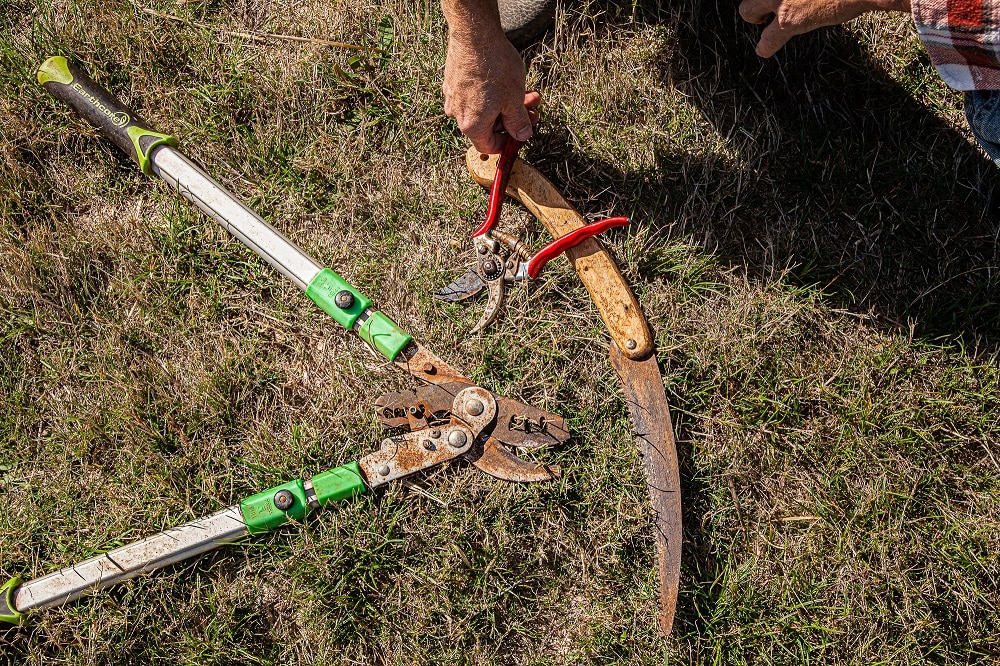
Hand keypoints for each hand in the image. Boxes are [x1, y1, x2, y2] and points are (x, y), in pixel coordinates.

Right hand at [442, 32, 540, 152]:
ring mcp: (453, 96)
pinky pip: (474, 95)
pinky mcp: (453, 81)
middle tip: (531, 108)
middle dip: (512, 118)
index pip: (488, 146)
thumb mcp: (514, 100)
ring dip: (506, 103)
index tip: (520, 134)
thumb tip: (521, 135)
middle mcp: (458, 114)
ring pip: (483, 108)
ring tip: (526, 92)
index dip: (506, 143)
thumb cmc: (495, 67)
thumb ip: (518, 122)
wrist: (475, 34)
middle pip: (488, 126)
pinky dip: (491, 93)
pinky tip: (506, 81)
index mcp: (472, 125)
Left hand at [739, 0, 910, 57]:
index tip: (773, 1)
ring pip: (748, 10)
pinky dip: (764, 47)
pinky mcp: (787, 19)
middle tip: (762, 8)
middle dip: (754, 2)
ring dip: (755, 17)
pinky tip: (763, 49)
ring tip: (762, 23)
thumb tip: (799, 0)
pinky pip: (767, 39)